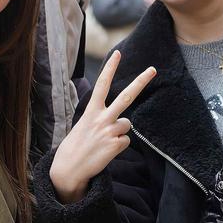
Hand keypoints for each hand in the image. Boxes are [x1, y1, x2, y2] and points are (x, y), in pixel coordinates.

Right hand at [50, 50, 155, 202]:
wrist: (69, 169)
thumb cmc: (76, 145)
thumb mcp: (84, 126)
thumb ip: (102, 119)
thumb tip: (124, 123)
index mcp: (91, 111)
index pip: (102, 85)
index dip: (110, 69)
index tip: (118, 53)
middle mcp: (101, 118)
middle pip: (126, 97)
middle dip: (140, 82)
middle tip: (153, 69)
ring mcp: (109, 132)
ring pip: (127, 124)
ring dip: (119, 132)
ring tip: (104, 141)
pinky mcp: (115, 146)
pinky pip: (126, 141)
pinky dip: (118, 146)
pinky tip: (106, 151)